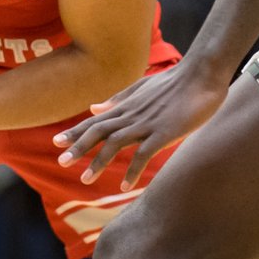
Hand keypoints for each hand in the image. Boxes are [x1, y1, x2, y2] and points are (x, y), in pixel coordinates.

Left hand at [53, 64, 226, 189]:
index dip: (76, 131)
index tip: (56, 142)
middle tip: (61, 161)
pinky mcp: (164, 132)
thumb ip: (118, 99)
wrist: (202, 74)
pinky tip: (124, 185)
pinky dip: (133, 170)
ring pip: (116, 142)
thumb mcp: (142, 87)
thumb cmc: (175, 81)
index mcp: (127, 105)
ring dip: (99, 161)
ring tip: (85, 179)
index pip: (96, 120)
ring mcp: (147, 123)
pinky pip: (144, 153)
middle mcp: (132, 114)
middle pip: (100, 131)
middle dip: (79, 146)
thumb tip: (94, 107)